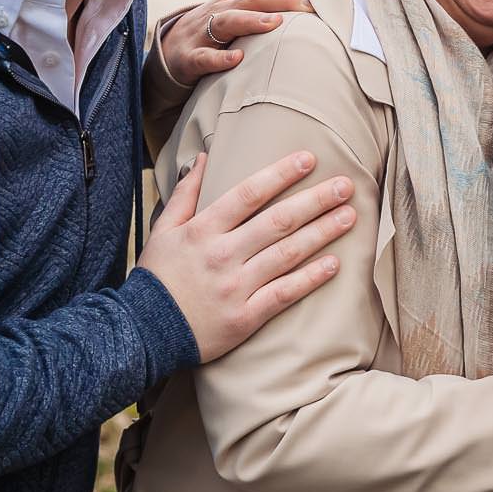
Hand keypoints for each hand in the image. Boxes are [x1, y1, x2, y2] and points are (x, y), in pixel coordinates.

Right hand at [139, 151, 355, 362]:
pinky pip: (284, 293)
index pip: (248, 194)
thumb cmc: (157, 278)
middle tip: (346, 185)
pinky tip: (335, 264)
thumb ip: (186, 194)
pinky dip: (311, 278)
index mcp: (202, 230)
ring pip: (287, 254)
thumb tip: (203, 157)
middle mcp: (222, 255)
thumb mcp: (163, 231)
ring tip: (350, 216)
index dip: (280, 174)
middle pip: (277, 221)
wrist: (143, 334)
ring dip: (322, 233)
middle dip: (315, 201)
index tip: (309, 159)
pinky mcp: (245, 317)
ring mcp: (235, 287)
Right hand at [160, 0, 315, 87]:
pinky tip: (238, 59)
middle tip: (309, 5)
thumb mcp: (240, 15)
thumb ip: (268, 8)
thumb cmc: (217, 34)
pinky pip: (205, 57)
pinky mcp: (190, 58)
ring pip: (228, 21)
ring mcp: (203, 33)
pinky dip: (221, 58)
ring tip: (276, 23)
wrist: (169, 53)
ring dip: (252, 21)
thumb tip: (311, 3)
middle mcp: (221, 9)